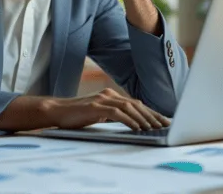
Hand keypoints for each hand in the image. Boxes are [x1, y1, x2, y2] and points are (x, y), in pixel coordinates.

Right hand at [43, 88, 170, 130]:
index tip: (163, 121)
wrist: (57, 111)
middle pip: (136, 103)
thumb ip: (113, 115)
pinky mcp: (95, 107)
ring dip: (143, 118)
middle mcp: (108, 94)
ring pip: (129, 107)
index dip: (151, 112)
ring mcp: (102, 99)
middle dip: (152, 115)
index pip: (135, 103)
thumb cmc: (77, 115)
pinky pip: (117, 113)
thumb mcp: (98, 114)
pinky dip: (129, 120)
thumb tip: (132, 122)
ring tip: (154, 128)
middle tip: (165, 125)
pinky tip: (137, 128)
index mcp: (110, 95)